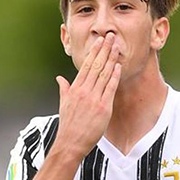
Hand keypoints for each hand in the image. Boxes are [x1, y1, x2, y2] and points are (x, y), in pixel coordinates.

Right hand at [54, 32, 121, 158]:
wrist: (70, 143)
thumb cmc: (68, 125)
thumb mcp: (63, 104)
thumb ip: (64, 89)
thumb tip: (60, 78)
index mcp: (74, 89)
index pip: (85, 66)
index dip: (94, 52)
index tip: (100, 41)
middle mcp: (84, 91)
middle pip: (96, 66)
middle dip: (104, 50)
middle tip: (111, 37)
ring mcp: (94, 99)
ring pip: (104, 74)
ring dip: (111, 59)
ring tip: (117, 47)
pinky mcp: (103, 108)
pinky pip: (110, 89)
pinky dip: (115, 76)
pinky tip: (119, 66)